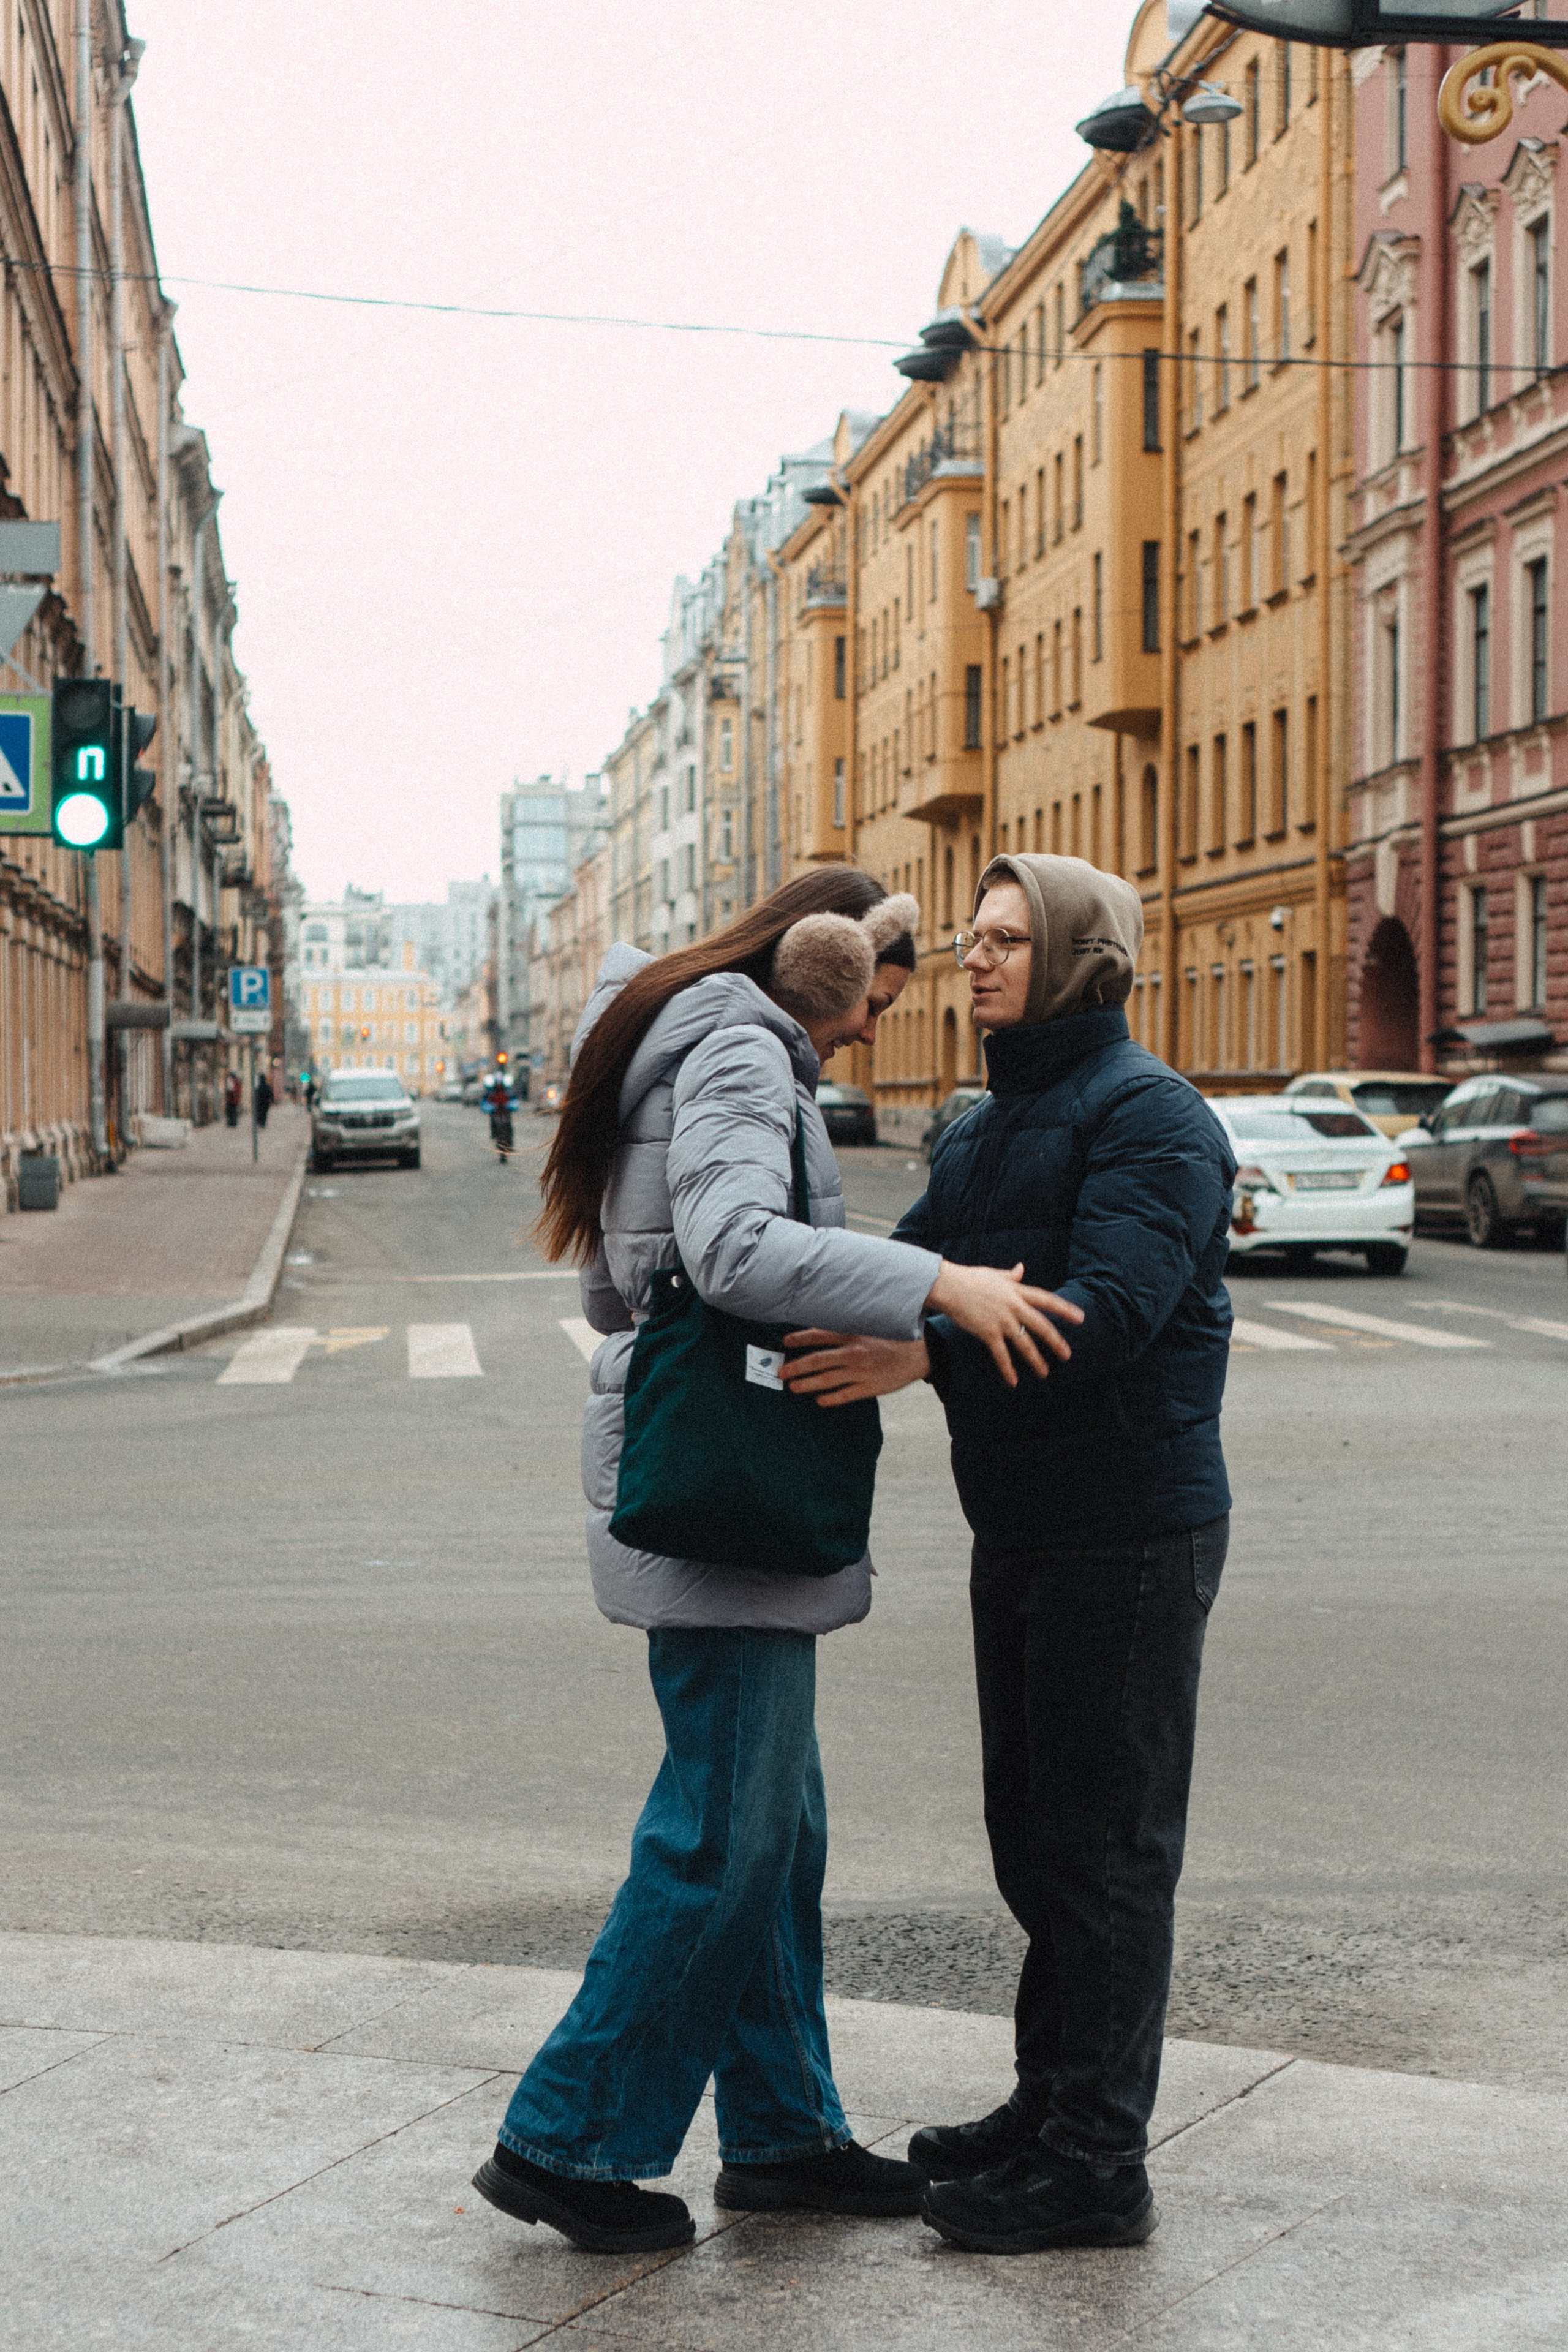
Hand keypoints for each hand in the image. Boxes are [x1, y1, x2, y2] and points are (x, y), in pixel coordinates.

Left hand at [780, 1330, 929, 1406]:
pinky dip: (831, 1398)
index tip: (785, 1341)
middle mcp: (854, 1352)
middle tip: (781, 1372)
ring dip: (808, 1384)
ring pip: (828, 1379)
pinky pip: (846, 1395)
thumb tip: (824, 1331)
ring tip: (793, 1387)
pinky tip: (820, 1401)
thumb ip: (849, 1330)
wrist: (921, 1353)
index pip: (819, 1335)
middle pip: (818, 1360)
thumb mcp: (870, 1326)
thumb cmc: (893, 1339)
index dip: (800, 1338)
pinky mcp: (871, 1387)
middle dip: (796, 1367)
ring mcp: (862, 1372)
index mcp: (853, 1334)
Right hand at [925, 1261, 1081, 1387]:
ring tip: (1044, 1372)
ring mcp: (1002, 1320)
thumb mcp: (993, 1274)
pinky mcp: (988, 1332)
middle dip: (1055, 1341)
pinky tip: (1013, 1381)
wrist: (947, 1285)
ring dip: (1035, 1359)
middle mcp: (1013, 1306)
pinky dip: (1008, 1369)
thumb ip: (1011, 1276)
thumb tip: (1022, 1268)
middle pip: (1041, 1325)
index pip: (1046, 1300)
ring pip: (1024, 1343)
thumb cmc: (968, 1278)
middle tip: (1067, 1355)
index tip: (1080, 1318)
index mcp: (1016, 1291)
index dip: (1065, 1309)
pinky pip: (1001, 1354)